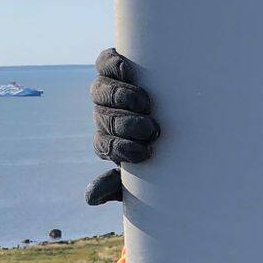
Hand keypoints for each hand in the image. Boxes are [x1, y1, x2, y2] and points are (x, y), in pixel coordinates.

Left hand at [85, 48, 158, 205]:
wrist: (172, 110)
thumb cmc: (159, 149)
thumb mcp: (144, 172)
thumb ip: (118, 185)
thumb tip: (90, 199)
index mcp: (107, 141)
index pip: (105, 146)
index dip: (121, 149)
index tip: (145, 154)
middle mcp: (103, 115)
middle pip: (105, 119)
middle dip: (126, 125)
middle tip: (150, 128)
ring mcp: (106, 90)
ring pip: (102, 92)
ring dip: (122, 98)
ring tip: (145, 103)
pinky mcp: (112, 66)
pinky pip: (105, 63)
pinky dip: (113, 66)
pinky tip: (127, 71)